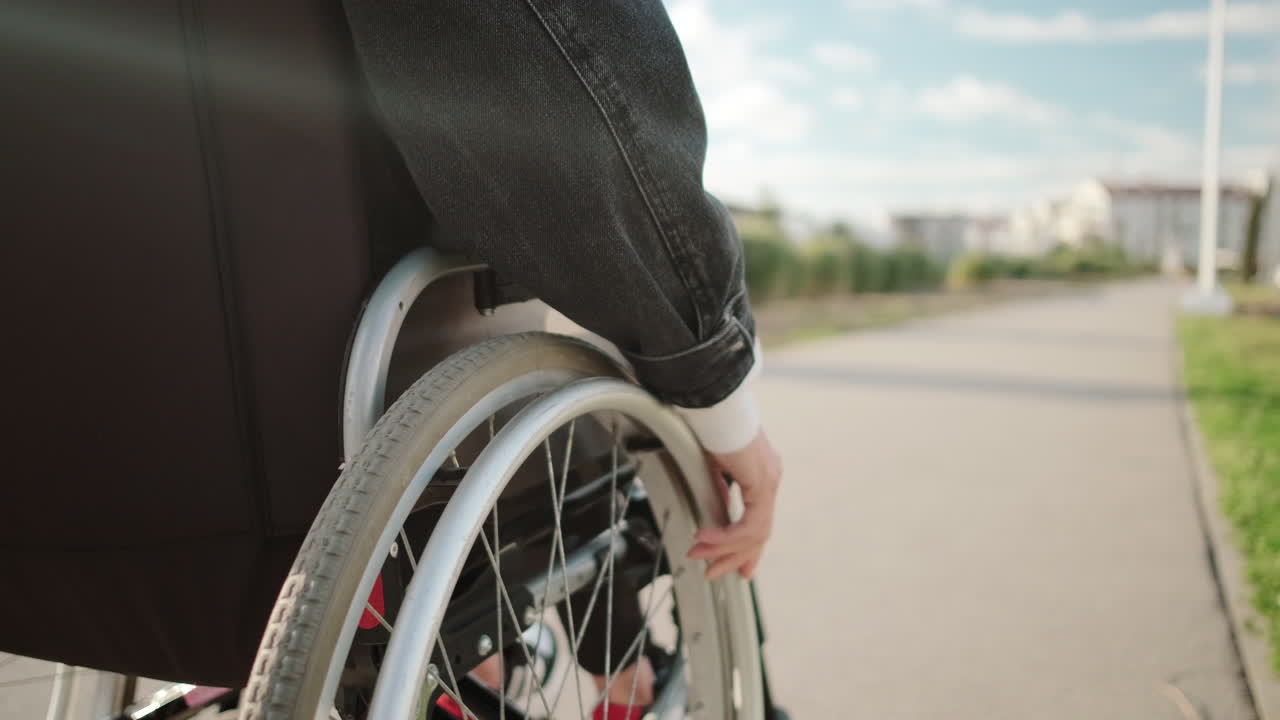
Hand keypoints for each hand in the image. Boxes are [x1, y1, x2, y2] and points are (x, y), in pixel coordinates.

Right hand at [687, 428, 780, 579]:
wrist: (715, 405)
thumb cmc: (710, 425)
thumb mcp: (712, 467)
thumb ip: (718, 490)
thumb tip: (715, 513)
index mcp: (761, 473)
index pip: (759, 519)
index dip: (747, 546)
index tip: (739, 565)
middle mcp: (770, 478)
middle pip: (759, 532)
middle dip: (735, 556)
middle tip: (716, 573)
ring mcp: (769, 480)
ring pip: (755, 533)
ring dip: (724, 549)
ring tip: (702, 557)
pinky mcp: (763, 483)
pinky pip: (748, 524)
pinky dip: (726, 536)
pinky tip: (706, 538)